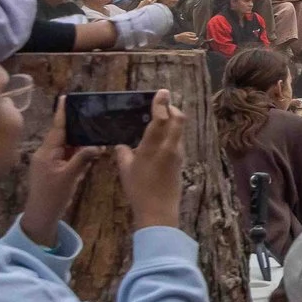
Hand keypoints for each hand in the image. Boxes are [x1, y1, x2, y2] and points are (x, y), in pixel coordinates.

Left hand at [22, 98, 106, 245]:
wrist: (41, 215)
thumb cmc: (52, 195)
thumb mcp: (69, 177)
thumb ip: (82, 159)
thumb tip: (98, 146)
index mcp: (47, 152)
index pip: (58, 129)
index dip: (62, 113)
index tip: (66, 98)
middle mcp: (47, 154)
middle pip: (64, 135)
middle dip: (77, 126)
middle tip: (92, 113)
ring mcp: (51, 162)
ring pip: (68, 146)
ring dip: (81, 141)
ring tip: (97, 129)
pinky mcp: (56, 170)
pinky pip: (69, 156)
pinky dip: (79, 153)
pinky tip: (92, 150)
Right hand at [115, 91, 183, 230]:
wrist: (158, 209)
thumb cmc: (138, 189)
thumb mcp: (125, 169)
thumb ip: (123, 153)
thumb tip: (121, 145)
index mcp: (154, 146)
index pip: (161, 118)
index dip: (162, 103)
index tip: (162, 92)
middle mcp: (170, 146)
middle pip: (178, 119)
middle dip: (172, 109)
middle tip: (162, 105)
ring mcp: (177, 154)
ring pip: (179, 130)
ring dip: (172, 121)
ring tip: (159, 119)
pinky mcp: (180, 161)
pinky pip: (177, 140)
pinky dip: (171, 133)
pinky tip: (160, 138)